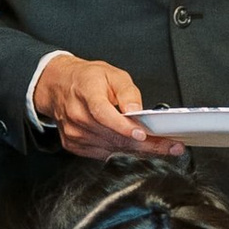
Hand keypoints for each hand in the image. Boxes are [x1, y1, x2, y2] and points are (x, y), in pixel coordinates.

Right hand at [35, 56, 172, 160]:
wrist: (59, 85)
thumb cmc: (87, 79)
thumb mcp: (112, 74)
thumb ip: (127, 91)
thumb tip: (137, 110)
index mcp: (86, 93)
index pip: (104, 114)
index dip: (123, 126)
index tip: (142, 134)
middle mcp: (77, 115)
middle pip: (113, 136)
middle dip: (145, 145)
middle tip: (170, 147)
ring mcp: (74, 133)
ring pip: (111, 149)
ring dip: (137, 150)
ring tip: (158, 147)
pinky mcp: (74, 144)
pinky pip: (103, 154)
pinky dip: (122, 152)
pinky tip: (134, 146)